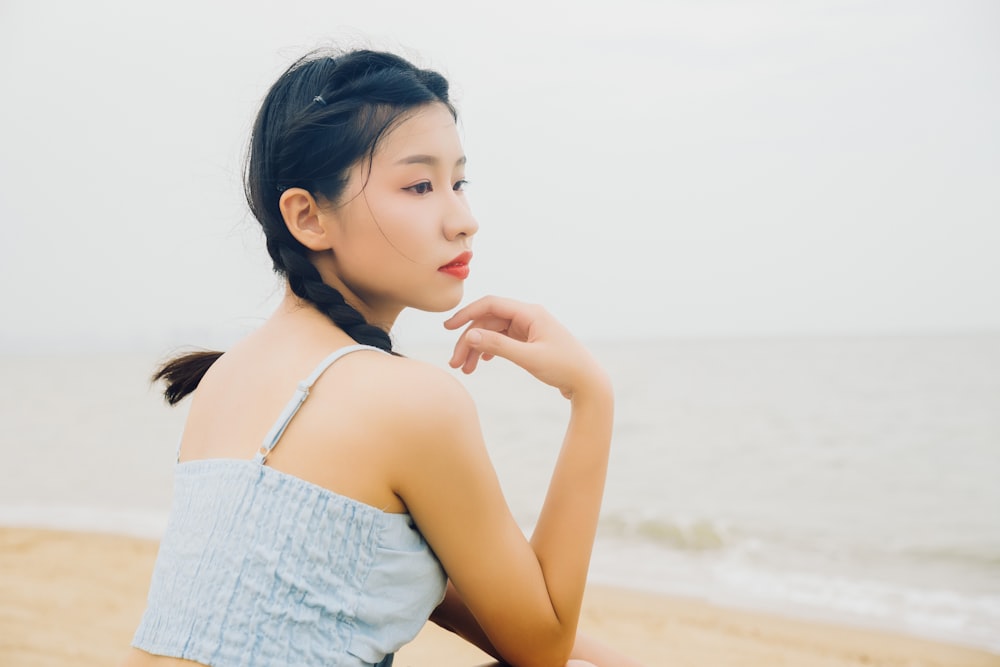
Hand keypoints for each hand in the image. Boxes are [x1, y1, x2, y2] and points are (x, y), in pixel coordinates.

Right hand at [444, 296, 608, 399]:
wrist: (588, 383)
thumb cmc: (564, 368)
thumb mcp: (529, 358)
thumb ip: (498, 345)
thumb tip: (470, 335)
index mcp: (530, 313)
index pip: (490, 305)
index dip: (466, 314)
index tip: (448, 328)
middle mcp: (529, 317)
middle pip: (488, 322)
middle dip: (469, 340)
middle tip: (455, 364)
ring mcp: (529, 329)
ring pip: (494, 333)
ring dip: (477, 349)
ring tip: (466, 370)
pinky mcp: (530, 342)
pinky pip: (503, 341)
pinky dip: (490, 350)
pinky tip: (482, 362)